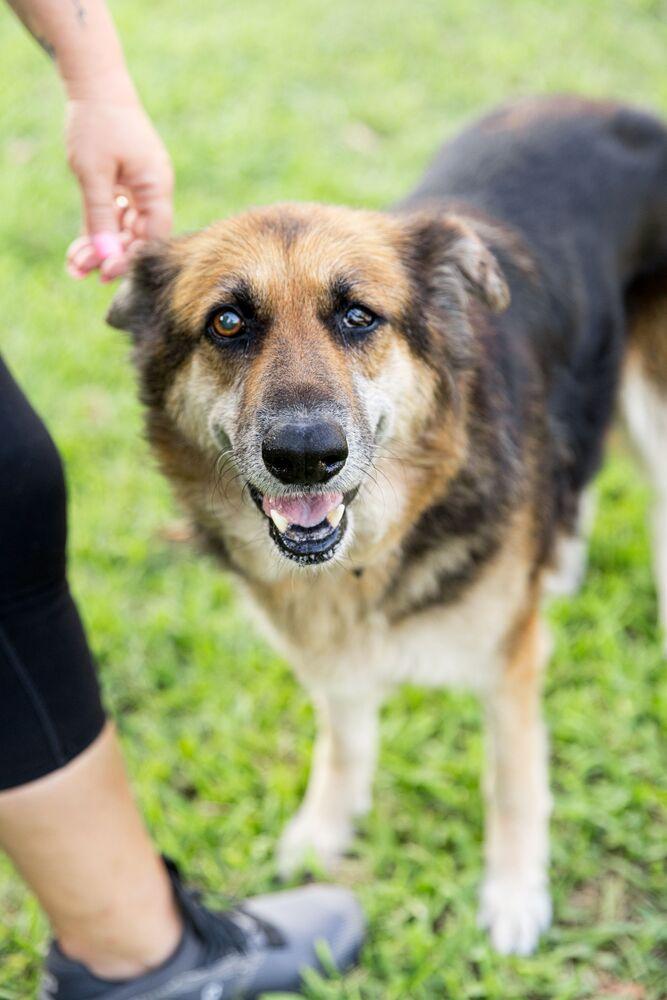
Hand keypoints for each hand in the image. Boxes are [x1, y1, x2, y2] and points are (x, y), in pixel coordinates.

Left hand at [65, 88, 172, 281]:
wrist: (95, 82)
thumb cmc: (97, 123)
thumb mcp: (94, 175)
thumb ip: (101, 217)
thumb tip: (104, 258)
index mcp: (156, 186)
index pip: (153, 236)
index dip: (131, 258)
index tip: (103, 274)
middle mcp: (154, 188)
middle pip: (139, 235)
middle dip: (110, 254)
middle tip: (79, 271)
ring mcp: (141, 185)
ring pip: (125, 227)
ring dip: (102, 244)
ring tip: (74, 262)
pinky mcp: (128, 181)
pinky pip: (117, 213)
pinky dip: (101, 227)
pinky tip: (80, 245)